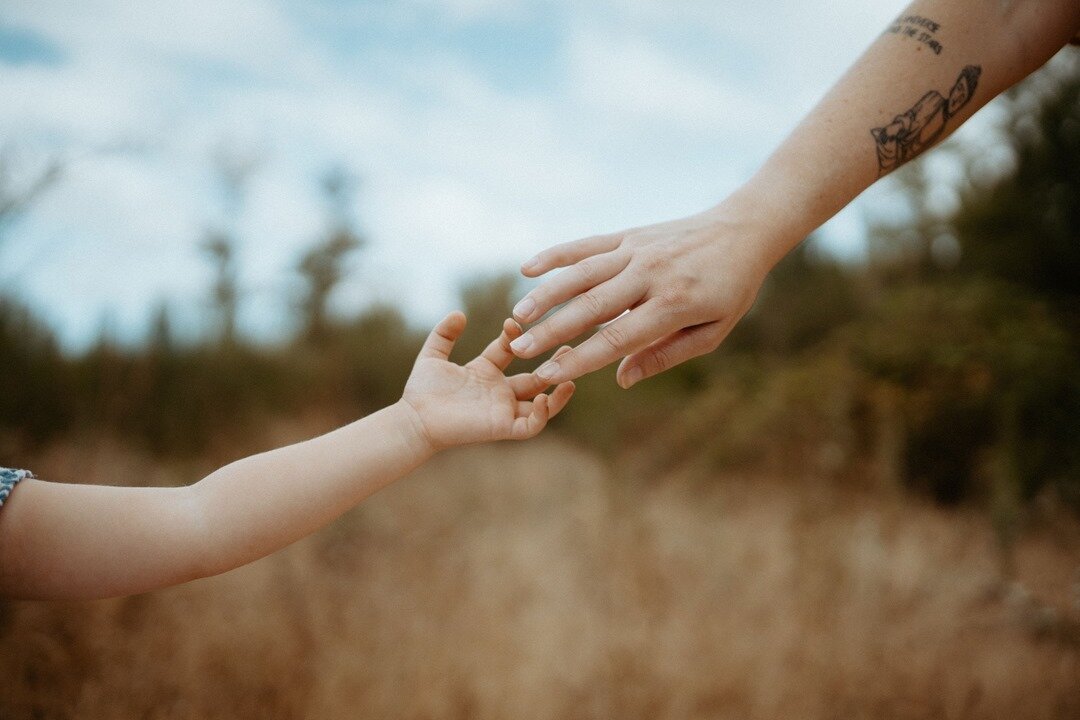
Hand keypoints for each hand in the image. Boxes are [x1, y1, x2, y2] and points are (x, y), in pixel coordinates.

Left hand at [401, 312, 574, 450]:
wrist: (413, 419)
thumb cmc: (421, 392)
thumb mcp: (432, 355)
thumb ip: (444, 334)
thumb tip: (459, 313)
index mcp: (486, 372)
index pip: (511, 350)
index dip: (515, 335)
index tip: (513, 322)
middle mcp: (499, 392)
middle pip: (536, 377)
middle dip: (553, 363)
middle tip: (568, 345)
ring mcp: (503, 410)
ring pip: (542, 405)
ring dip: (559, 391)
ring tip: (571, 374)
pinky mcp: (502, 427)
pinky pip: (531, 425)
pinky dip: (543, 413)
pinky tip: (545, 396)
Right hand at [509, 204, 778, 387]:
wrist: (743, 230)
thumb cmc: (731, 289)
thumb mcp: (713, 331)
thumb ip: (666, 354)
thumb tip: (622, 378)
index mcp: (674, 304)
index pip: (617, 337)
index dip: (580, 358)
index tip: (548, 374)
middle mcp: (650, 274)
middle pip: (592, 306)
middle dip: (552, 330)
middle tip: (520, 350)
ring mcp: (637, 251)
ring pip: (582, 274)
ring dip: (546, 295)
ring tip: (517, 316)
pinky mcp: (629, 235)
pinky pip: (586, 245)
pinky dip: (556, 255)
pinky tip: (528, 269)